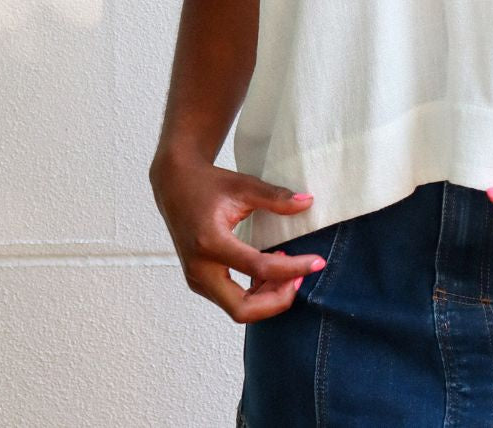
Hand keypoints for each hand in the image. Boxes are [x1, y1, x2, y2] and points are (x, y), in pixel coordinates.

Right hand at [149, 148, 324, 321]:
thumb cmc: (208, 184)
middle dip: (277, 299)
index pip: (258, 267)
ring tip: (289, 271)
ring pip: (237, 310)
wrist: (175, 185)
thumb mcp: (244, 185)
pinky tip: (270, 272)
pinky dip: (255, 295)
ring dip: (267, 298)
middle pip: (243, 309)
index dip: (292, 268)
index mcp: (210, 242)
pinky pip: (230, 300)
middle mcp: (199, 268)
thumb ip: (276, 197)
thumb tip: (308, 202)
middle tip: (301, 276)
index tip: (317, 262)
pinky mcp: (198, 281)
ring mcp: (196, 278)